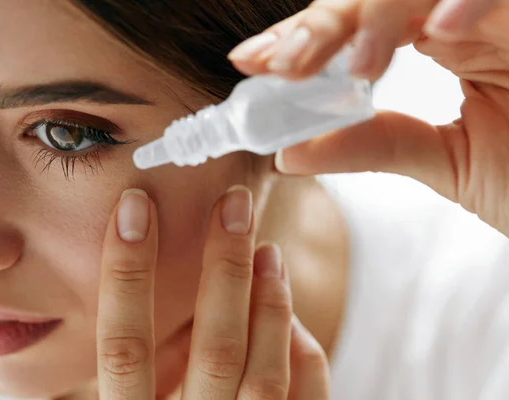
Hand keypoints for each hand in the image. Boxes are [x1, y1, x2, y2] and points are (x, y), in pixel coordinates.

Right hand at [96, 187, 328, 398]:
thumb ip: (140, 371)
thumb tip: (170, 305)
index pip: (123, 347)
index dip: (126, 274)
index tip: (134, 208)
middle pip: (213, 348)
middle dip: (222, 268)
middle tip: (233, 206)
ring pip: (266, 374)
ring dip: (270, 303)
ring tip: (267, 249)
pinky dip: (304, 357)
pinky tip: (291, 318)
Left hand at [228, 0, 508, 236]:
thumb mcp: (445, 163)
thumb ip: (372, 146)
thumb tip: (288, 153)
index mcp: (448, 35)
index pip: (362, 22)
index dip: (306, 38)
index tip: (255, 64)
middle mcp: (472, 9)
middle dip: (325, 23)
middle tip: (277, 63)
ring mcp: (503, 6)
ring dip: (378, 12)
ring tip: (347, 65)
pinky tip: (440, 29)